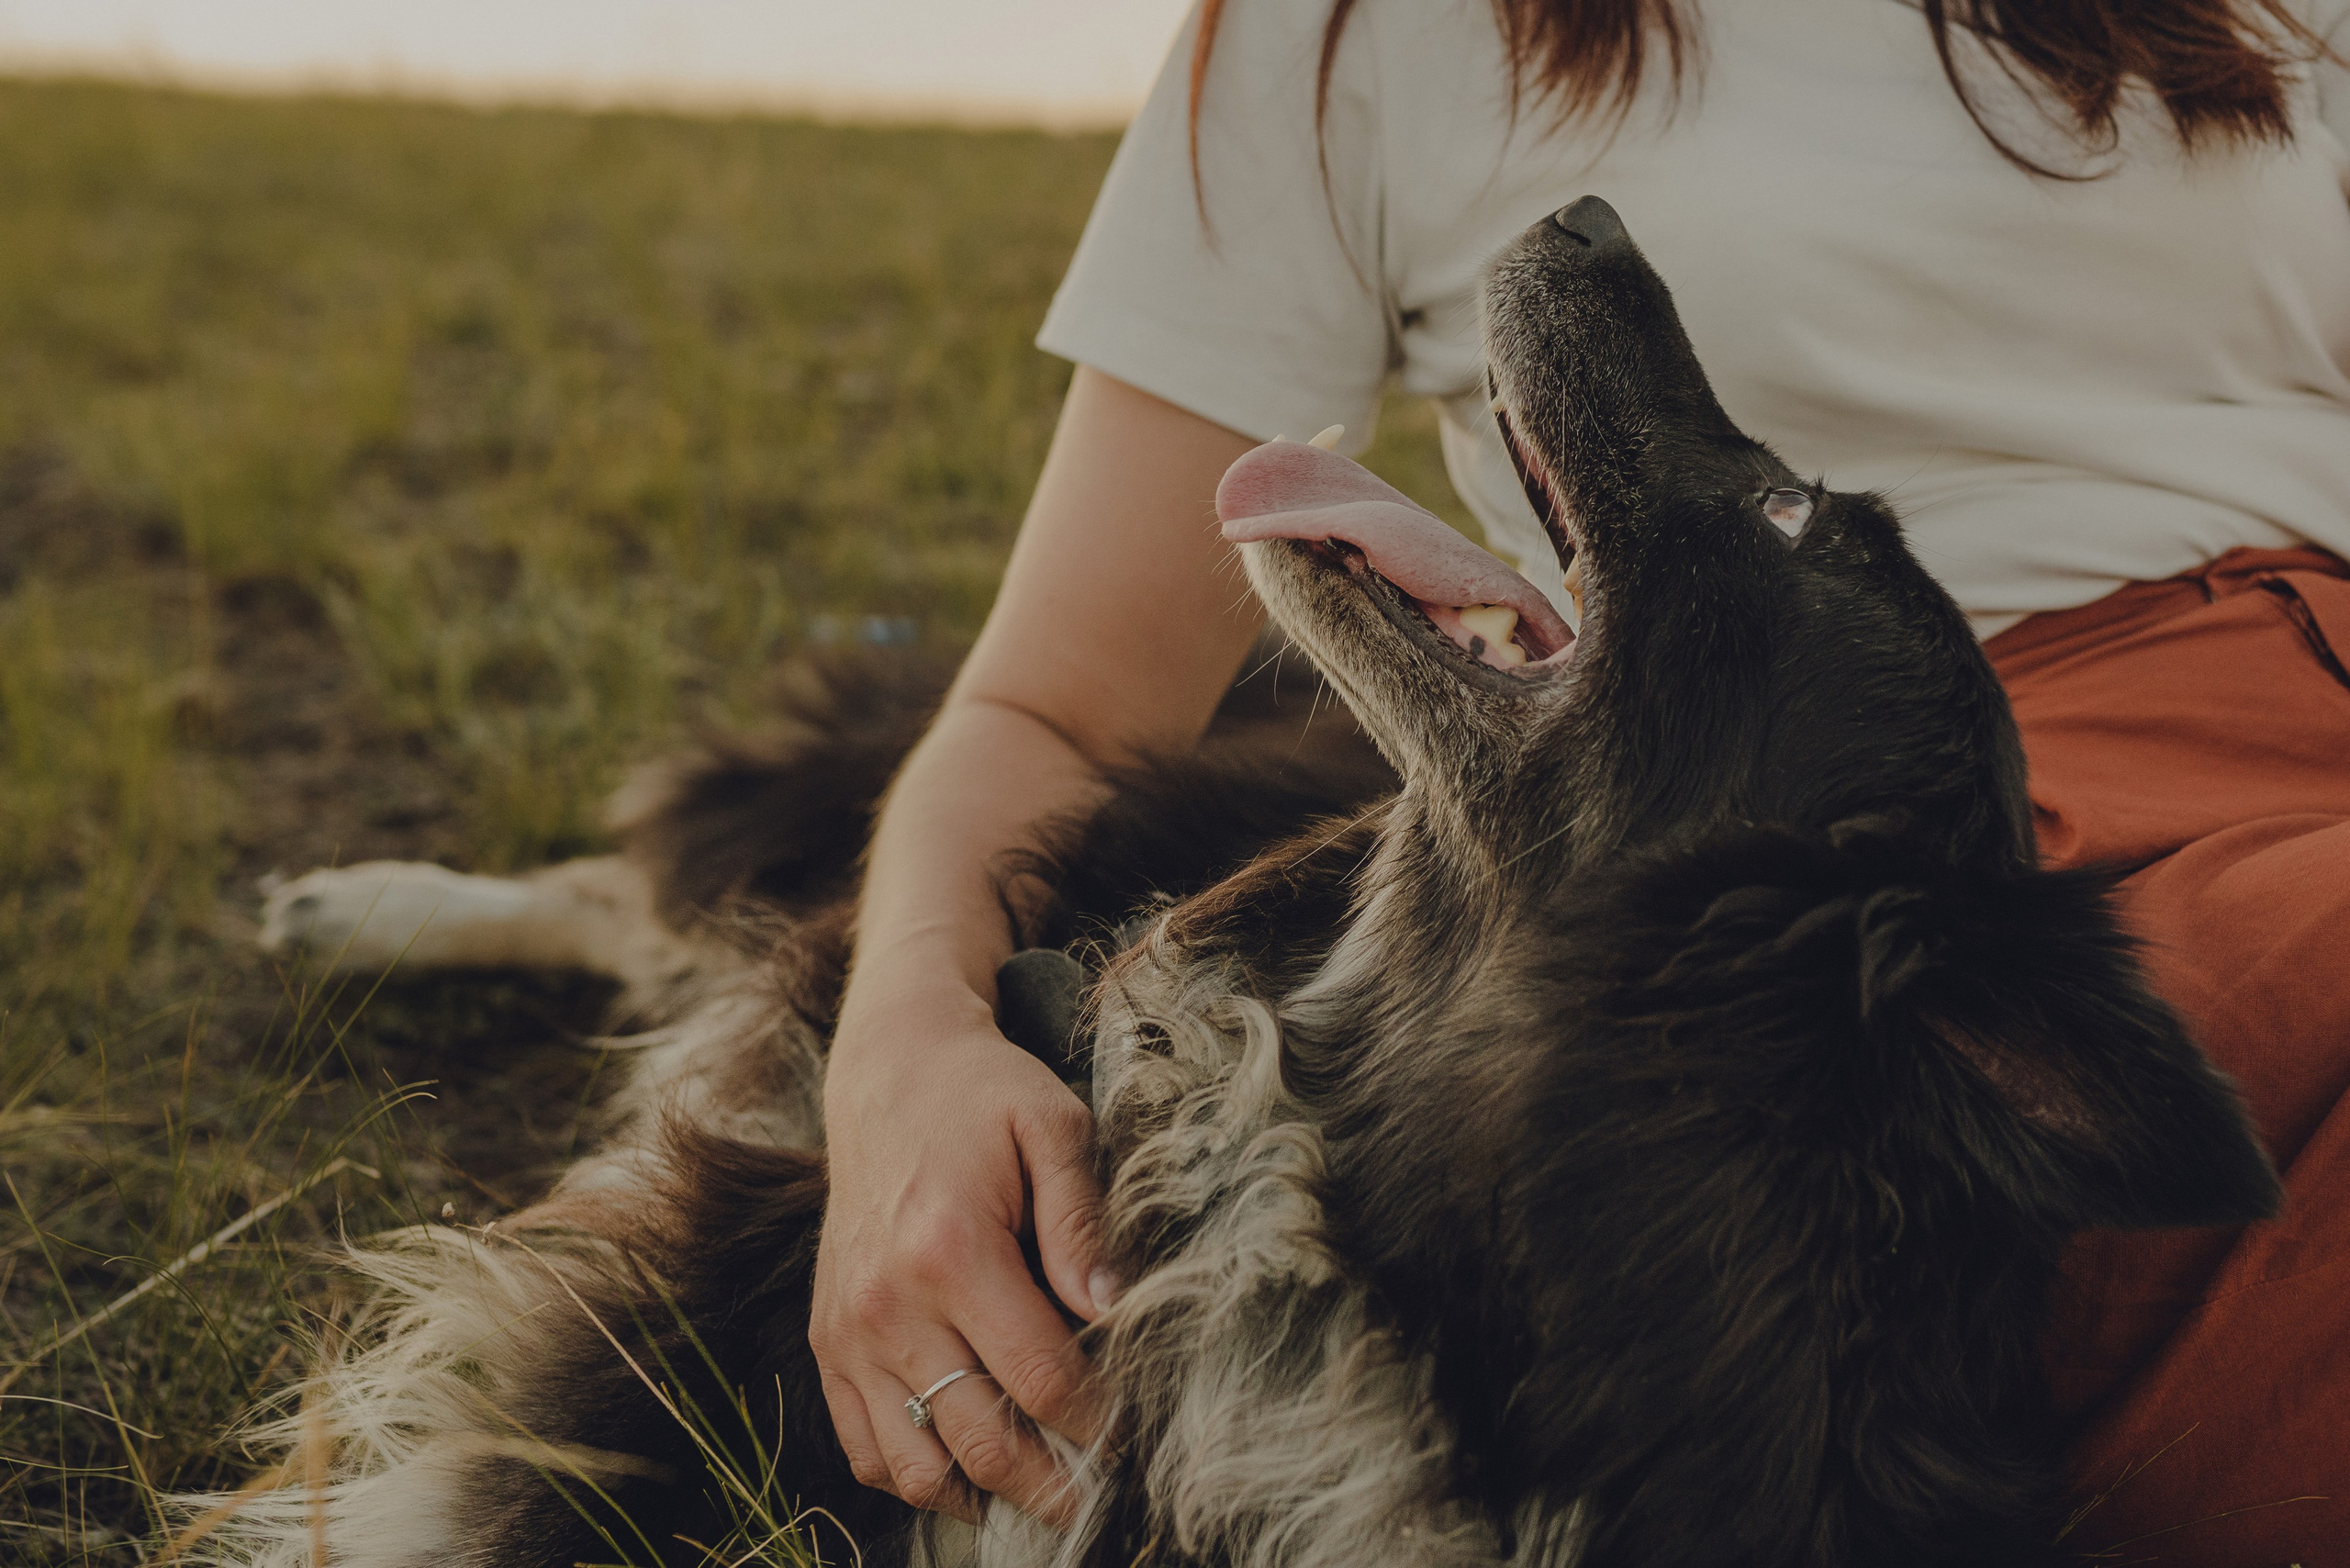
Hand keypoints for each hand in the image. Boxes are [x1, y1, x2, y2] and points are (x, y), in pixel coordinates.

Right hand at [812, 993, 1111, 1524]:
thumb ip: (1083, 1220)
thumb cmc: (982, 1095)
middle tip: (1101, 1497)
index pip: (1040, 1380)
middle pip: (981, 1441)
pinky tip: (967, 1472)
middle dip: (1053, 1484)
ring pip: (915, 1466)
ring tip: (1039, 1492)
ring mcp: (849, 1329)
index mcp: (952, 1251)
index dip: (1097, 1425)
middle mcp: (889, 1303)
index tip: (1135, 1434)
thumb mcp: (1052, 1125)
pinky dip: (914, 1477)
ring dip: (982, 1496)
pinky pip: (864, 1446)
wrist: (887, 1071)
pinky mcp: (827, 1339)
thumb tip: (1113, 1309)